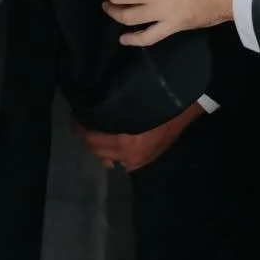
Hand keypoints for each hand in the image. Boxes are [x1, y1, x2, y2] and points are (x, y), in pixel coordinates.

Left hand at [72, 102, 202, 173]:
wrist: (185, 105)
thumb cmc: (156, 97)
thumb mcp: (130, 99)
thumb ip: (110, 107)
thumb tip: (90, 105)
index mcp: (124, 140)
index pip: (91, 139)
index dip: (79, 128)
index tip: (75, 116)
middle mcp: (129, 155)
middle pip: (97, 151)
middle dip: (86, 137)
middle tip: (82, 122)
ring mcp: (138, 160)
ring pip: (108, 158)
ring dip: (99, 147)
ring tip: (95, 132)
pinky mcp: (145, 161)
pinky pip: (123, 162)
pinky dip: (114, 155)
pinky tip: (113, 144)